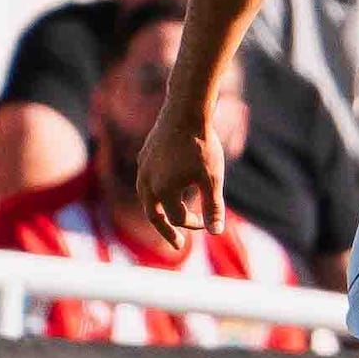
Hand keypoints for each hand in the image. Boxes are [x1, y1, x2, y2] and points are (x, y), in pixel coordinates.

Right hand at [133, 110, 220, 248]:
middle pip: (154, 215)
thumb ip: (213, 207)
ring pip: (146, 198)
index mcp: (163, 191)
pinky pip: (145, 181)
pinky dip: (154, 193)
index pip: (177, 219)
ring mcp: (143, 169)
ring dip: (157, 212)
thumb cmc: (202, 146)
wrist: (185, 112)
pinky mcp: (144, 156)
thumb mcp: (212, 178)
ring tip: (167, 220)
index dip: (193, 223)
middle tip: (177, 245)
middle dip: (166, 231)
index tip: (207, 221)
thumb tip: (216, 232)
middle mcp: (147, 182)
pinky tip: (164, 191)